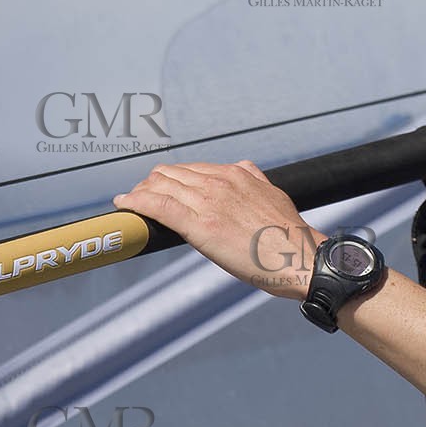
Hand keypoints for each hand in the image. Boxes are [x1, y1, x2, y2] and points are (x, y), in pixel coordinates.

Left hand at [112, 161, 325, 298]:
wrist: (300, 258)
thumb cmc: (290, 236)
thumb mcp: (274, 194)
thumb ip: (254, 180)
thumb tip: (244, 170)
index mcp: (238, 174)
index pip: (192, 168)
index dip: (171, 178)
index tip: (163, 188)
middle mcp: (220, 182)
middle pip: (170, 173)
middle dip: (151, 183)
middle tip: (142, 198)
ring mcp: (208, 202)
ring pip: (159, 186)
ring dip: (141, 193)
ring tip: (133, 203)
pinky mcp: (198, 225)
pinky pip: (157, 205)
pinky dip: (136, 203)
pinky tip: (125, 204)